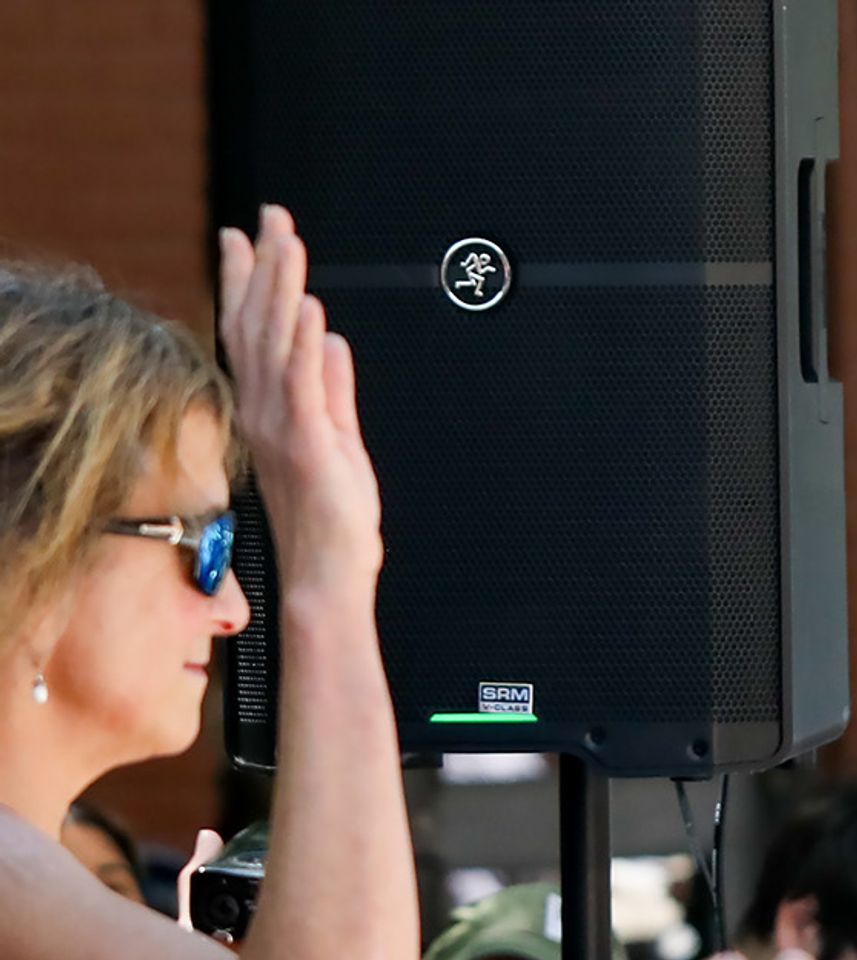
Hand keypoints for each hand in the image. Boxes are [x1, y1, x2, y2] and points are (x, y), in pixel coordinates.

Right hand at [215, 208, 382, 610]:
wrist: (327, 574)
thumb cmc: (331, 519)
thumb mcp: (337, 440)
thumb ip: (334, 389)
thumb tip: (335, 342)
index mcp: (268, 408)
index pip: (251, 331)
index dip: (247, 281)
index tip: (245, 237)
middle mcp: (263, 410)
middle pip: (256, 323)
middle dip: (263, 265)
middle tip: (270, 215)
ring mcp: (280, 426)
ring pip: (277, 344)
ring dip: (283, 289)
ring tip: (289, 241)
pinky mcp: (307, 446)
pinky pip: (304, 387)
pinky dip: (308, 346)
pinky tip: (312, 310)